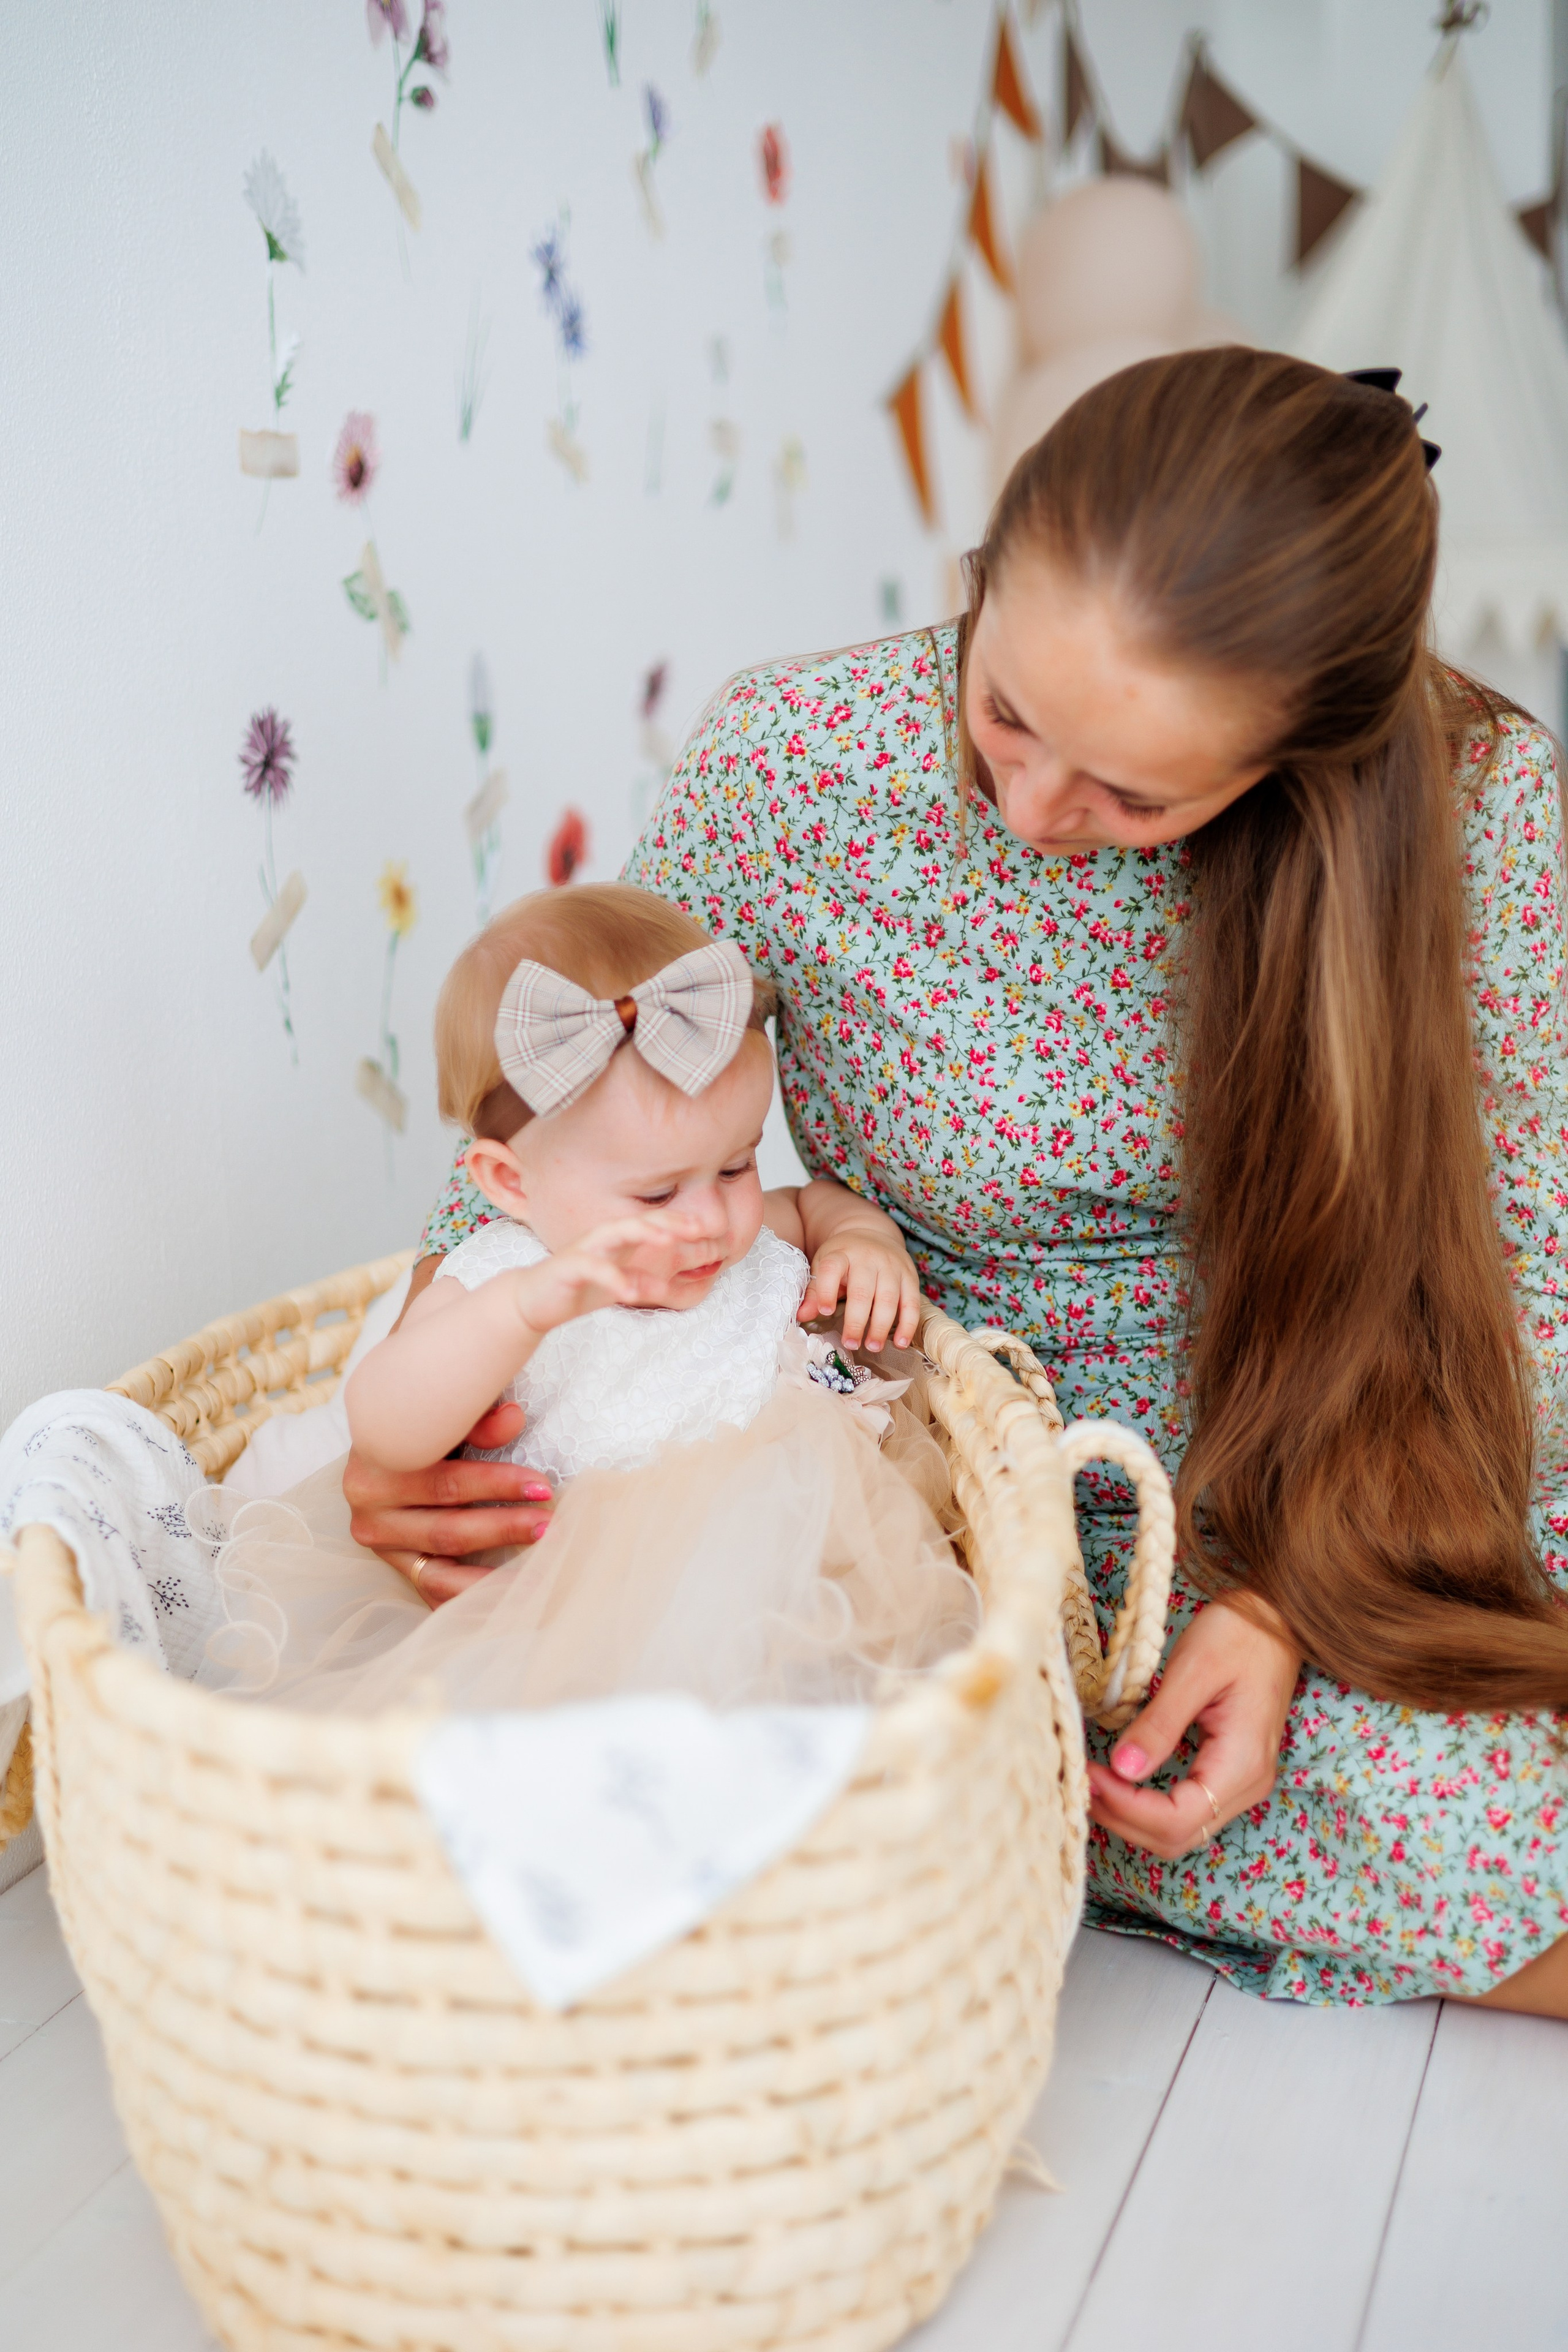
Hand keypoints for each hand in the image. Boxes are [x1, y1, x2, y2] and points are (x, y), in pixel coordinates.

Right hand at [346, 1400, 553, 1604]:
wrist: (389, 1448)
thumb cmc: (421, 1427)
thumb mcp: (441, 1416)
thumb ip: (474, 1420)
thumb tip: (514, 1418)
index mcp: (376, 1471)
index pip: (444, 1483)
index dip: (495, 1485)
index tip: (542, 1486)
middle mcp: (371, 1517)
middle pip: (446, 1532)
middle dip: (503, 1529)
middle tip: (549, 1525)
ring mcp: (385, 1551)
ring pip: (439, 1576)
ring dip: (493, 1578)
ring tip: (540, 1571)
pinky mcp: (401, 1572)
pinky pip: (437, 1596)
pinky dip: (474, 1601)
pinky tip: (512, 1600)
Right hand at [513, 1209, 714, 1334]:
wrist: (534, 1301)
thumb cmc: (580, 1288)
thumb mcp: (620, 1286)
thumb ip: (647, 1282)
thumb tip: (676, 1282)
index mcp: (618, 1241)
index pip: (652, 1224)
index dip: (679, 1223)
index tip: (708, 1229)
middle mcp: (603, 1238)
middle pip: (638, 1220)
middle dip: (668, 1221)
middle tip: (697, 1227)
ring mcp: (585, 1249)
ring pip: (614, 1234)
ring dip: (642, 1235)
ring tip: (668, 1241)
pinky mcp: (567, 1267)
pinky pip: (591, 1268)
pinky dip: (612, 1278)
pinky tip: (630, 1291)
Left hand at [799, 1225, 919, 1350]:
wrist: (872, 1234)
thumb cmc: (844, 1258)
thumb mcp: (823, 1267)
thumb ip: (814, 1292)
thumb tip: (801, 1316)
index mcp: (841, 1254)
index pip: (832, 1269)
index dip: (827, 1290)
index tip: (825, 1312)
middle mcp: (867, 1257)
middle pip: (862, 1291)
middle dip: (856, 1321)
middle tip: (850, 1344)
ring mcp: (891, 1266)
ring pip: (888, 1298)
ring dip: (881, 1326)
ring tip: (872, 1346)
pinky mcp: (909, 1276)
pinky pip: (911, 1303)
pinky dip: (908, 1325)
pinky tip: (901, 1343)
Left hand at [1085, 1597, 1301, 1858]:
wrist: (1275, 1618)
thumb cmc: (1239, 1634)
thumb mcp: (1193, 1670)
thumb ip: (1159, 1724)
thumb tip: (1123, 1769)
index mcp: (1243, 1763)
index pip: (1178, 1818)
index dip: (1127, 1806)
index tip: (1088, 1773)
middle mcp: (1247, 1785)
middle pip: (1177, 1836)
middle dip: (1123, 1818)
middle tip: (1081, 1780)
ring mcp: (1241, 1782)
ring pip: (1180, 1831)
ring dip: (1132, 1817)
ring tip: (1093, 1782)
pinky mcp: (1228, 1772)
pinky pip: (1185, 1809)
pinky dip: (1146, 1805)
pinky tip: (1118, 1780)